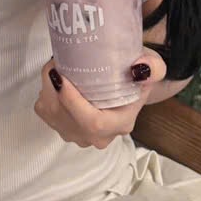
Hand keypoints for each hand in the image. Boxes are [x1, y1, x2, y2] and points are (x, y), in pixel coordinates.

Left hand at [34, 47, 167, 148]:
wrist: (129, 84)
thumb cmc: (138, 74)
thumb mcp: (154, 66)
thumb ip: (153, 68)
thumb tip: (140, 67)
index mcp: (120, 124)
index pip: (93, 123)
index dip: (72, 102)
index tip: (61, 76)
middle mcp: (99, 136)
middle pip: (67, 119)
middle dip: (53, 91)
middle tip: (54, 63)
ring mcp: (79, 135)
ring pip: (53, 116)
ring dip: (47, 90)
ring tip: (56, 66)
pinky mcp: (64, 129)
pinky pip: (46, 113)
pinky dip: (45, 94)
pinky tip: (56, 79)